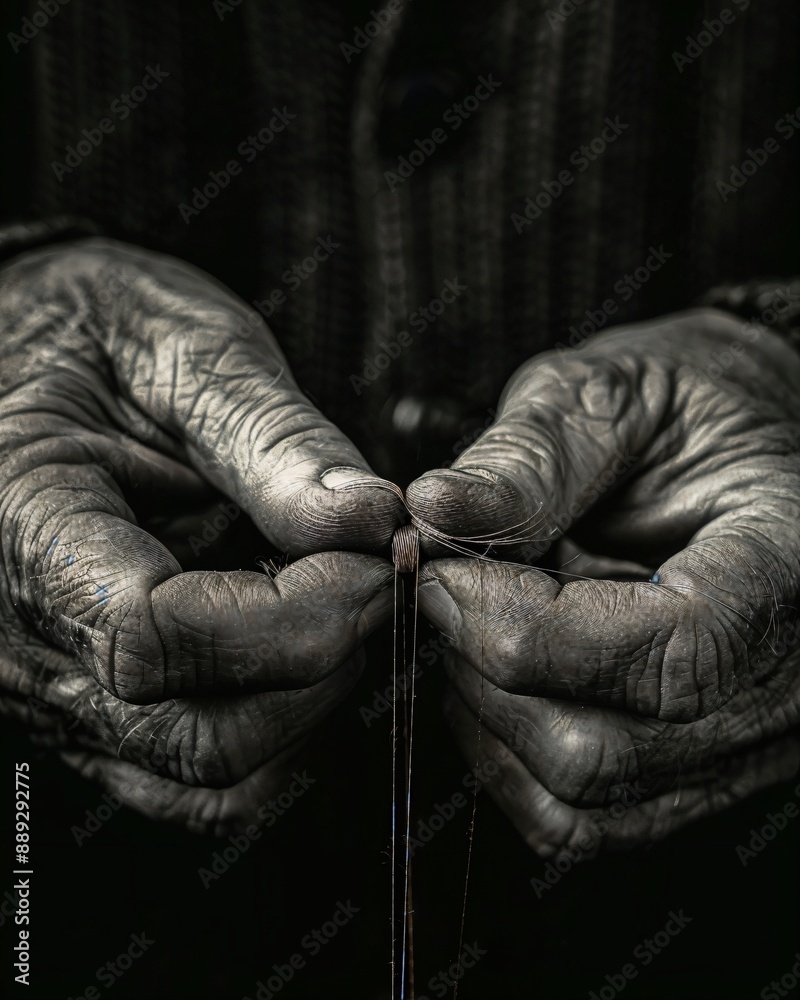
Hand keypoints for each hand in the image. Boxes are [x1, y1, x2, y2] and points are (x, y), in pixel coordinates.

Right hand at [0, 237, 401, 831]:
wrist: (24, 351)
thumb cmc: (91, 331)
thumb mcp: (180, 347)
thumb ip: (275, 441)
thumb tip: (376, 522)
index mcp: (22, 523)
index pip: (155, 635)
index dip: (294, 616)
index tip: (374, 558)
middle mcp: (20, 637)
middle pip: (199, 735)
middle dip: (324, 664)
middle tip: (378, 576)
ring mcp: (52, 684)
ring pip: (207, 773)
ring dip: (310, 701)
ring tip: (339, 600)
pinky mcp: (90, 701)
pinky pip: (190, 771)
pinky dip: (274, 724)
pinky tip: (297, 639)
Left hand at [406, 308, 799, 854]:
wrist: (733, 458)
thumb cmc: (682, 417)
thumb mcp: (617, 396)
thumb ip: (533, 456)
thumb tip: (432, 510)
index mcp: (793, 567)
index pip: (673, 650)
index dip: (527, 626)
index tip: (443, 573)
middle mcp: (789, 682)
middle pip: (609, 747)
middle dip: (487, 667)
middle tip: (446, 588)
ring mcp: (745, 744)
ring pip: (581, 796)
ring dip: (486, 714)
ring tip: (473, 623)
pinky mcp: (694, 773)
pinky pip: (582, 820)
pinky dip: (505, 759)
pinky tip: (494, 678)